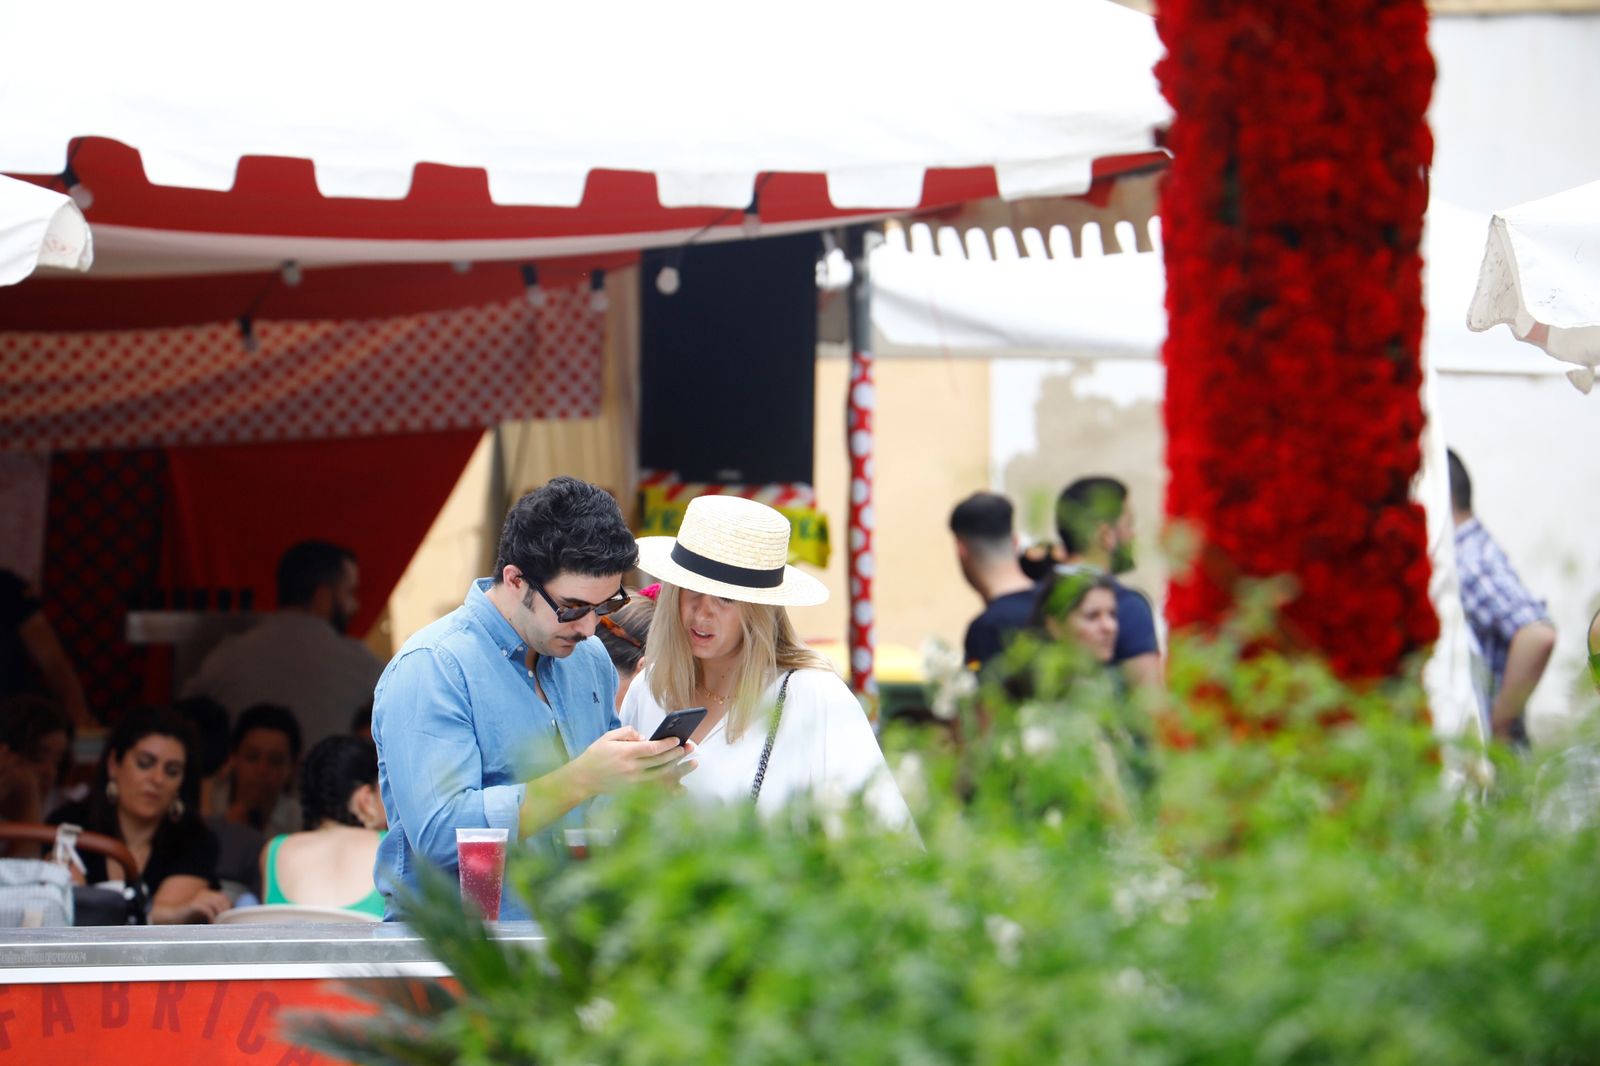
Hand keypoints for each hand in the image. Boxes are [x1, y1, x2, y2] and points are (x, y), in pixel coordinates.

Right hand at [180, 889, 232, 923]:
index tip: (230, 916)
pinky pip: (206, 908)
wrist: (173, 916)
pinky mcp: (193, 904)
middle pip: (221, 899)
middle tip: (227, 921)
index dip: (228, 906)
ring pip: (215, 903)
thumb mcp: (204, 912)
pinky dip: (211, 916)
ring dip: (219, 914)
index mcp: (208, 894)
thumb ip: (214, 911)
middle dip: (226, 910)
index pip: (224, 897)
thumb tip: (228, 916)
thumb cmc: (189, 915)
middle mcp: (204, 893)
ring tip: (220, 923)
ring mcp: (198, 898)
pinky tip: (212, 923)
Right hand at [569, 727, 695, 797]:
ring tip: (691, 762)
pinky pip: (656, 787)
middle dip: (677, 754)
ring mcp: (633, 781)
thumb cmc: (596, 755)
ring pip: (661, 775)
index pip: (652, 748)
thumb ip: (627, 733)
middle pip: (660, 761)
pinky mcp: (633, 790)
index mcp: (625, 753)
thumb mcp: (608, 737)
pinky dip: (670, 785)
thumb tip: (645, 737)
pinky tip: (682, 785)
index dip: (667, 744)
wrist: (584, 778)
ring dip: (678, 768)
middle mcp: (631, 768)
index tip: (677, 740)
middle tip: (690, 748)